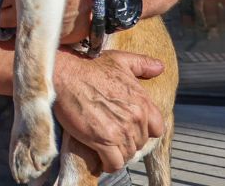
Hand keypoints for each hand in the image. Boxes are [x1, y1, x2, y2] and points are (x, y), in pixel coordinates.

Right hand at [51, 50, 164, 172]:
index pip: (157, 128)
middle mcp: (136, 117)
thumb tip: (159, 68)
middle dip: (128, 141)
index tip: (131, 128)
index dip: (144, 130)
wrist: (65, 74)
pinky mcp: (104, 141)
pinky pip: (114, 163)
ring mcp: (121, 131)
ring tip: (107, 148)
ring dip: (118, 153)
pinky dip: (109, 164)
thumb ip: (142, 64)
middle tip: (114, 136)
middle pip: (140, 142)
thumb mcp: (120, 60)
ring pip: (128, 154)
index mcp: (142, 101)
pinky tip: (102, 159)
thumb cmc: (89, 67)